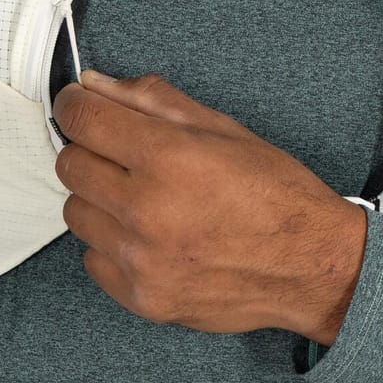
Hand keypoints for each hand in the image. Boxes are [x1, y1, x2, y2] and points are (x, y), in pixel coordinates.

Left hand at [52, 69, 367, 342]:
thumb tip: (98, 85)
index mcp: (170, 158)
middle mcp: (149, 210)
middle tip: (120, 153)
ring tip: (140, 198)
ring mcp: (142, 259)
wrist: (311, 267)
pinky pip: (91, 258)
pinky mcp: (142, 297)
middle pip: (71, 165)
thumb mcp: (222, 129)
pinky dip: (110, 244)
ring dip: (98, 199)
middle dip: (90, 150)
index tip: (77, 105)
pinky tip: (146, 235)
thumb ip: (153, 101)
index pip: (84, 119)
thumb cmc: (277, 196)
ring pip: (75, 213)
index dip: (74, 105)